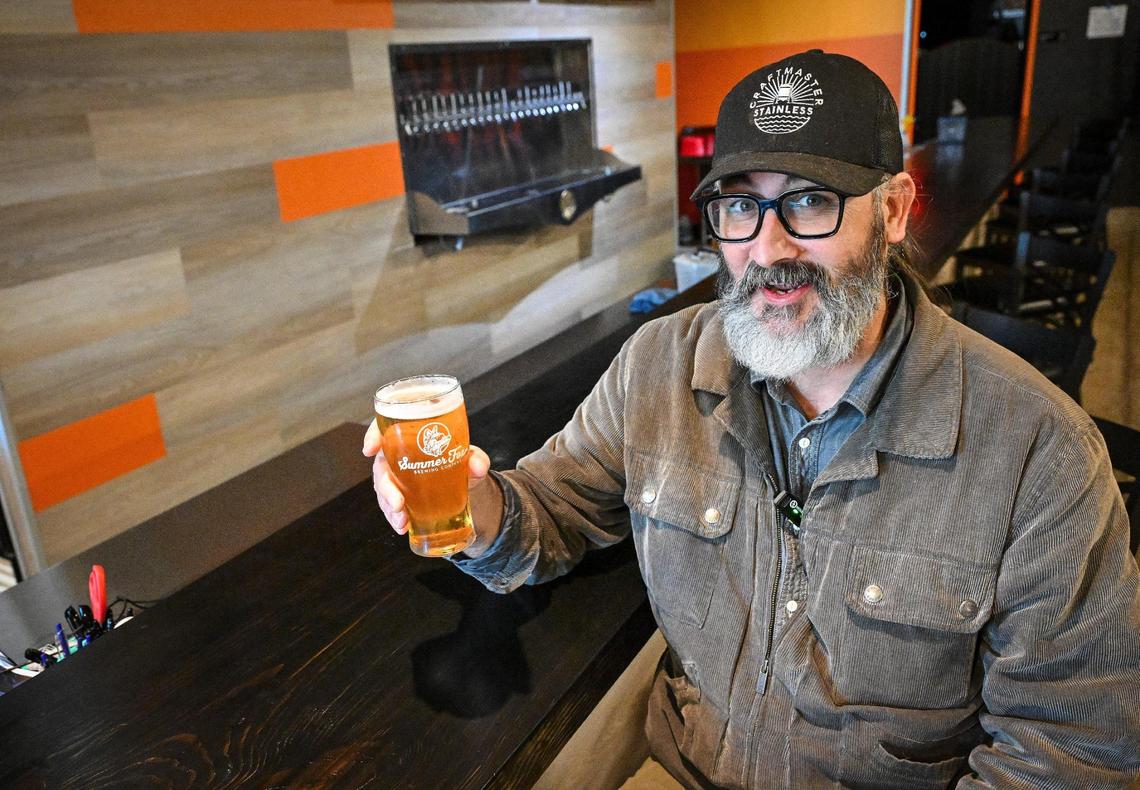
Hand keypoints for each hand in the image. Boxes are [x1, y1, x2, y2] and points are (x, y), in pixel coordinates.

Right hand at [362, 419, 491, 536]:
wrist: (465, 486)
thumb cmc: (461, 462)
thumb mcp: (471, 458)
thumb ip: (476, 459)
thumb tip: (478, 466)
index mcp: (411, 436)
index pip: (385, 428)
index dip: (372, 435)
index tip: (370, 449)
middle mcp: (399, 455)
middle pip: (381, 465)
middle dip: (385, 486)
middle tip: (398, 503)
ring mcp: (397, 477)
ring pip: (383, 489)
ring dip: (389, 507)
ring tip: (402, 521)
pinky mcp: (399, 496)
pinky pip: (389, 506)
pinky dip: (394, 517)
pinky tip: (403, 527)